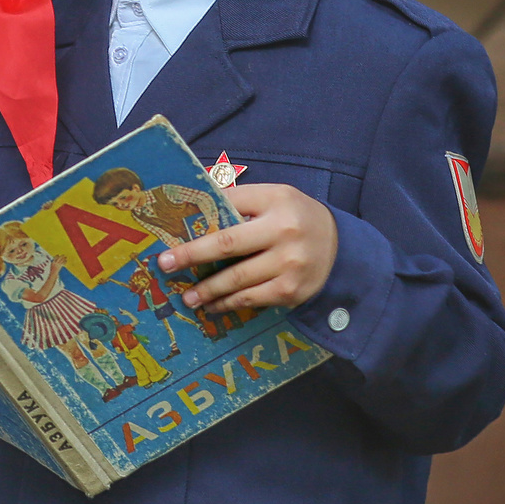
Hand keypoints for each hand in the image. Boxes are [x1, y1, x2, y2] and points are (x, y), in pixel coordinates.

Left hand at [156, 183, 338, 312]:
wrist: (339, 247)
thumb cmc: (294, 217)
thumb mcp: (273, 197)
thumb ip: (239, 200)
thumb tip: (195, 204)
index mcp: (276, 200)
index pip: (230, 206)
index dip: (200, 218)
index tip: (171, 232)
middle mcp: (284, 231)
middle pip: (228, 245)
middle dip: (192, 256)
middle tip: (165, 265)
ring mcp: (289, 263)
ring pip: (238, 279)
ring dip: (207, 289)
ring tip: (186, 297)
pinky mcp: (291, 290)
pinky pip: (252, 299)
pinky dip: (228, 303)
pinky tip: (213, 306)